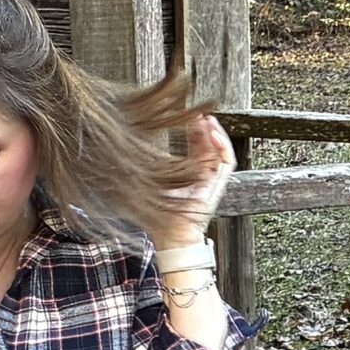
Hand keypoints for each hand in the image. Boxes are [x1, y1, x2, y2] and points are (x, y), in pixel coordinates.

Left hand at [148, 113, 236, 259]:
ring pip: (220, 151)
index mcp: (189, 177)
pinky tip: (213, 132)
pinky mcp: (218, 186)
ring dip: (215, 133)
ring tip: (207, 119)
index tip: (187, 118)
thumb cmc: (157, 215)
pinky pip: (227, 161)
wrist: (170, 235)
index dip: (194, 133)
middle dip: (204, 129)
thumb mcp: (148, 184)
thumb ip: (143, 169)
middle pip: (208, 147)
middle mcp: (203, 178)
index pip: (196, 149)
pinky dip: (223, 145)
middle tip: (197, 113)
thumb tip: (122, 150)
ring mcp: (212, 182)